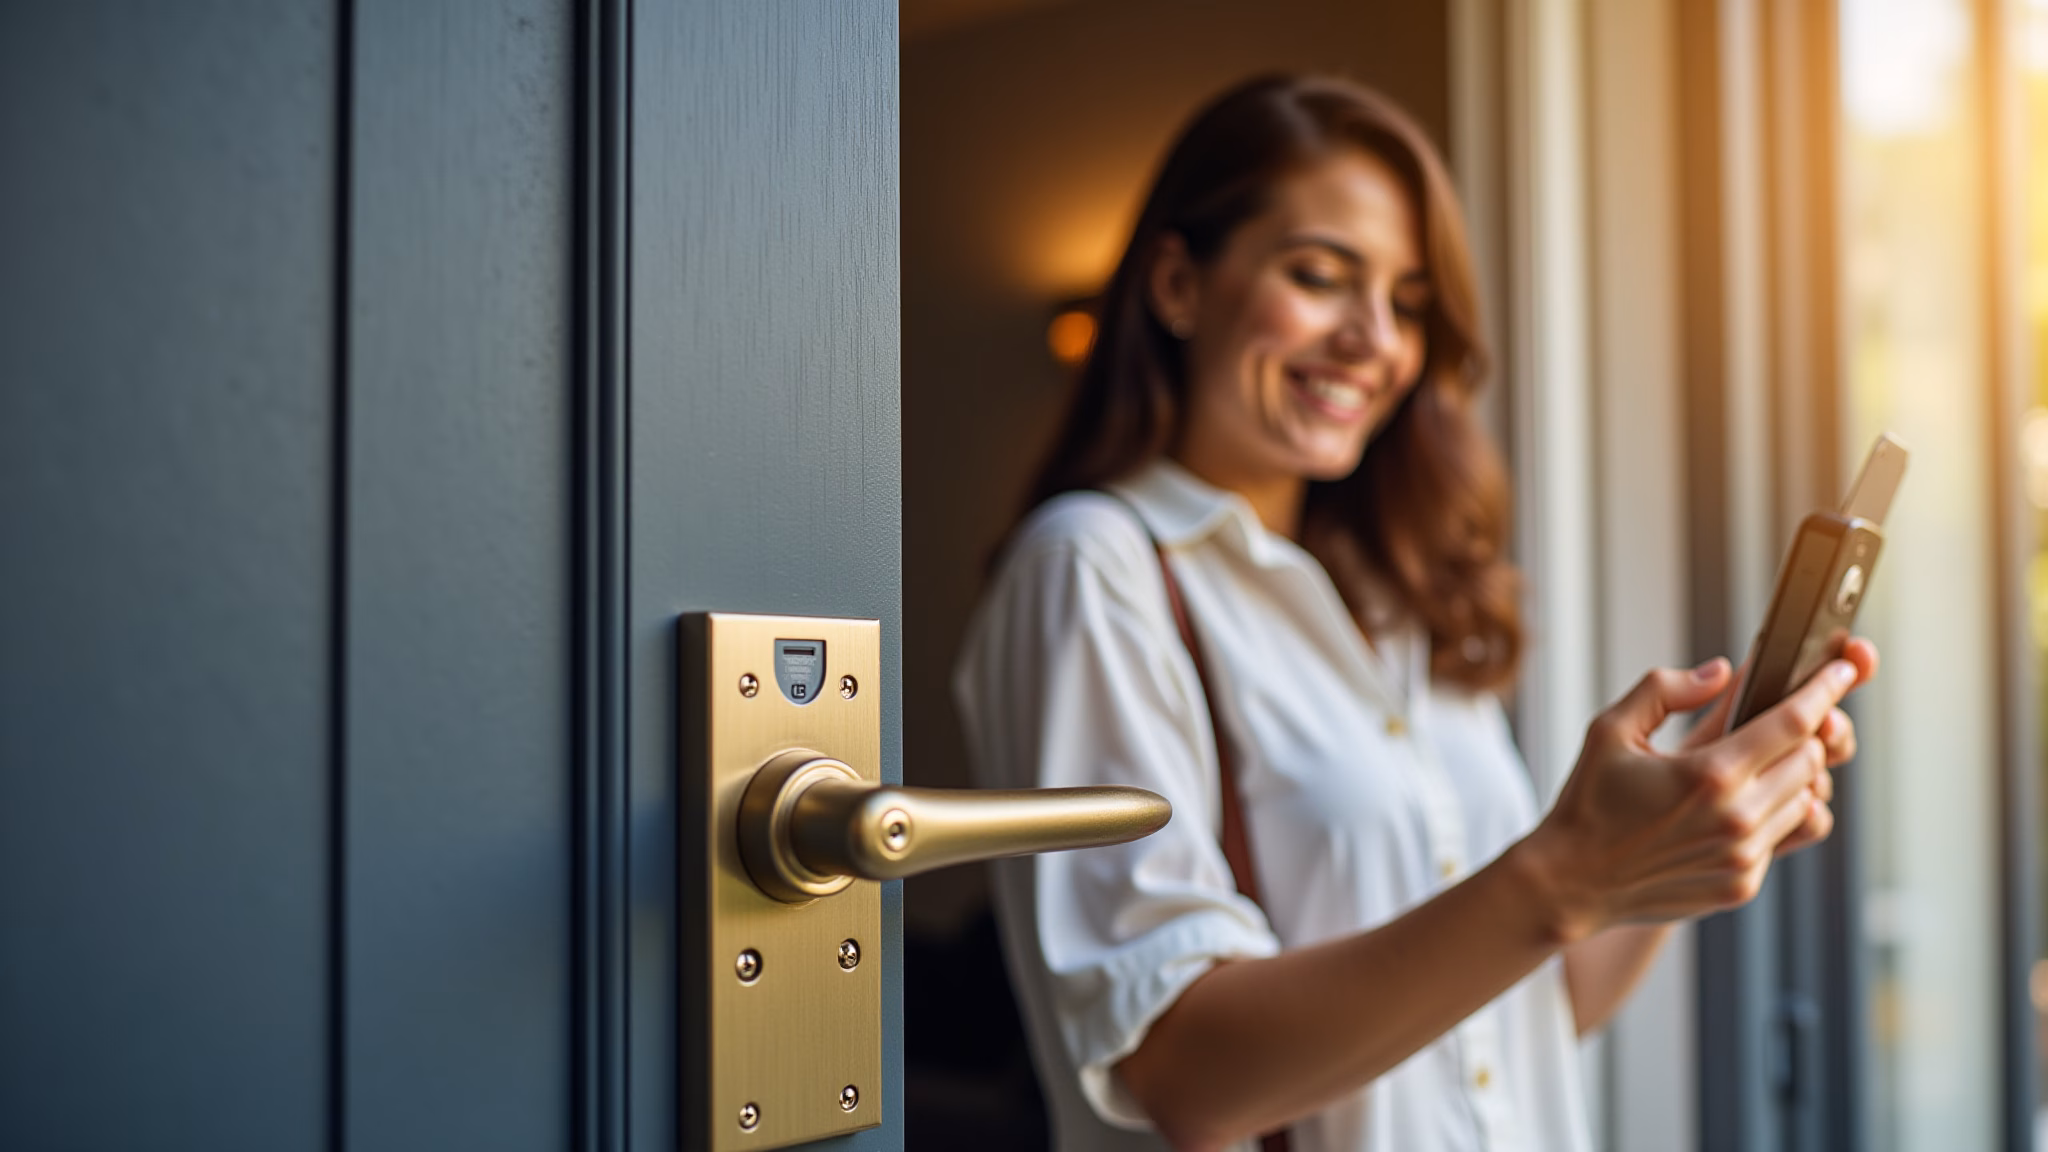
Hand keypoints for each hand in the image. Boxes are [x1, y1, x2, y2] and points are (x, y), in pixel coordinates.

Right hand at [1519, 650, 1867, 940]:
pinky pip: (1786, 838)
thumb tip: (1722, 673)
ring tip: (1755, 764)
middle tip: (1783, 719)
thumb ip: (1666, 690)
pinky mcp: (1742, 885)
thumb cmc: (1588, 803)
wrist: (1572, 882)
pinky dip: (1775, 813)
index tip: (1842, 668)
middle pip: (1812, 758)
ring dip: (1792, 775)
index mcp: (1708, 774)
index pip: (1794, 721)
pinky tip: (1738, 805)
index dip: (1825, 689)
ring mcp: (1743, 858)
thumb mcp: (1611, 730)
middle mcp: (1736, 818)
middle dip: (1805, 732)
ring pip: (1808, 799)